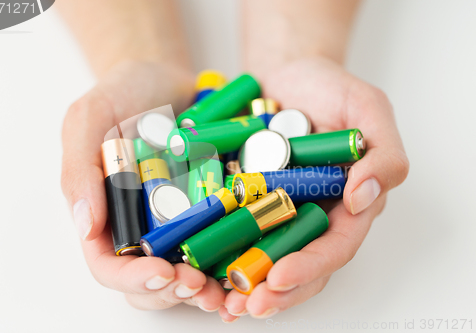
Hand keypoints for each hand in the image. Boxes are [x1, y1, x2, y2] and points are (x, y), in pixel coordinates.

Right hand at [61, 60, 226, 311]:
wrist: (168, 78)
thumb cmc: (124, 93)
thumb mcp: (90, 118)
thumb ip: (80, 168)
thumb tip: (85, 227)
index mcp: (106, 215)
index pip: (108, 264)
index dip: (132, 278)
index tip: (162, 271)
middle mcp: (141, 227)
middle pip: (151, 281)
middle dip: (174, 291)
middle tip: (200, 285)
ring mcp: (177, 222)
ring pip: (187, 274)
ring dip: (206, 291)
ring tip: (228, 292)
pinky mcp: (210, 212)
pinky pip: (220, 246)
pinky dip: (231, 262)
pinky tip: (247, 265)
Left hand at [221, 57, 408, 320]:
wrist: (283, 74)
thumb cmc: (328, 89)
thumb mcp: (367, 108)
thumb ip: (383, 151)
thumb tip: (363, 197)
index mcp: (344, 204)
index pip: (333, 247)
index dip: (310, 268)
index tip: (279, 278)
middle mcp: (310, 216)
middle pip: (296, 265)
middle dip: (273, 292)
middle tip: (245, 307)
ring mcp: (273, 211)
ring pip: (261, 258)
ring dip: (242, 286)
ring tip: (220, 303)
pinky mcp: (241, 200)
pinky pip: (229, 232)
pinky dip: (216, 254)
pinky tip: (199, 272)